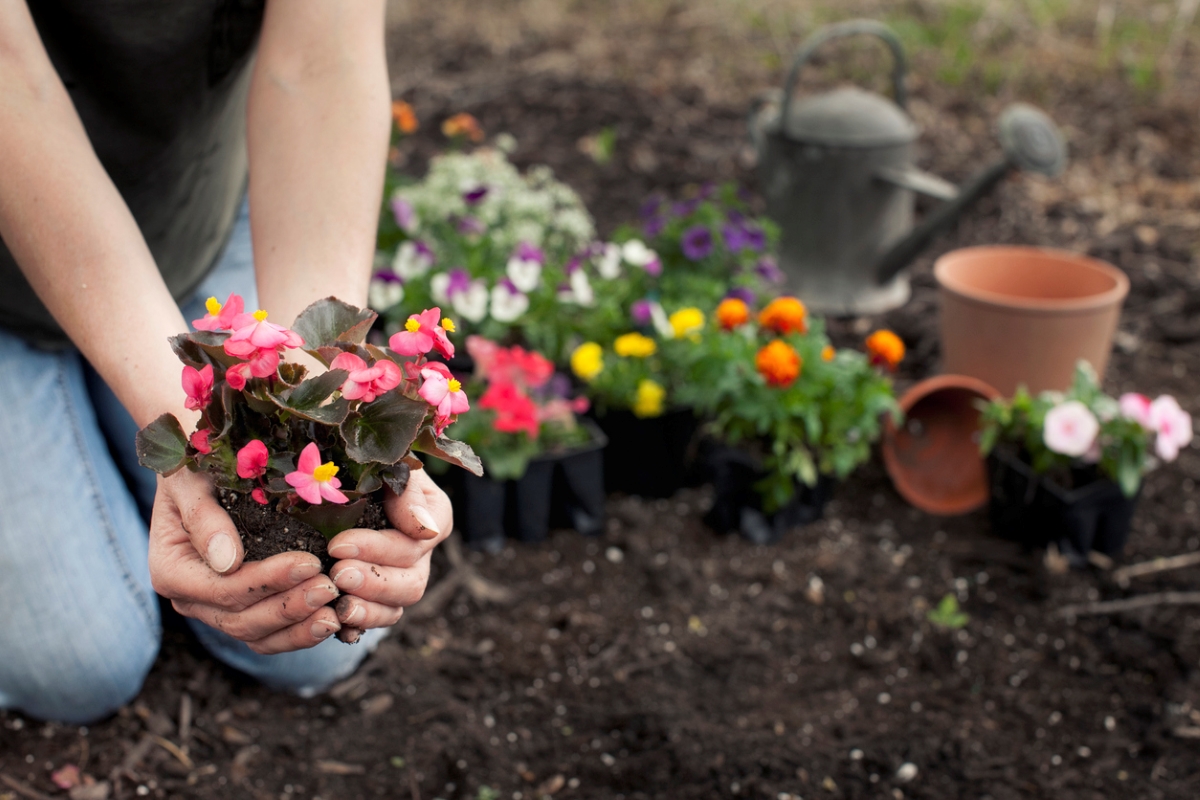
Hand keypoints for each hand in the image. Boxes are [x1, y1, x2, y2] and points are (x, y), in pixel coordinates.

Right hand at [148, 469, 342, 653]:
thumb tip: (227, 562)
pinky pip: (269, 635)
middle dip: (289, 607)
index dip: (268, 581)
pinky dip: (298, 632)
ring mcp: (215, 609)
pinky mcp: (241, 609)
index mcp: (171, 571)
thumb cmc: (195, 467)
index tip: (309, 563)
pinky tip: (331, 621)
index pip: (224, 589)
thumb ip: (203, 517)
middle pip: (241, 619)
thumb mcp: (191, 481)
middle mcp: (190, 599)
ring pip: (257, 635)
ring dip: (298, 628)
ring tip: (336, 612)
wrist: (202, 471)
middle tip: (331, 587)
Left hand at [325, 469, 452, 641]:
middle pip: (412, 582)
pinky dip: (357, 626)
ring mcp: (400, 578)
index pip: (418, 541)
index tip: (339, 544)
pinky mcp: (376, 597)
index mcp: (432, 516)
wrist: (337, 479)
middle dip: (374, 581)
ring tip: (338, 603)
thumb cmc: (364, 463)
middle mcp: (421, 554)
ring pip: (397, 607)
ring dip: (368, 609)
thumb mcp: (388, 464)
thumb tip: (421, 528)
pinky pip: (374, 620)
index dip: (380, 548)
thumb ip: (407, 491)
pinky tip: (336, 624)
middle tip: (337, 573)